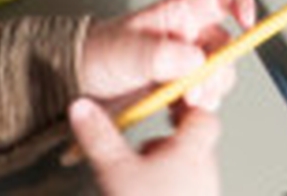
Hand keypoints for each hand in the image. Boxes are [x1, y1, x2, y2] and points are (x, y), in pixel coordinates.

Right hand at [66, 96, 220, 195]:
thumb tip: (81, 105)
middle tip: (140, 144)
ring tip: (136, 175)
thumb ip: (99, 136)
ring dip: (162, 166)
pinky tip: (143, 195)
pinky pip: (183, 190)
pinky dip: (165, 188)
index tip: (162, 100)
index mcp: (193, 150)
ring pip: (186, 168)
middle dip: (165, 140)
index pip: (202, 114)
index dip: (183, 104)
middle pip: (193, 141)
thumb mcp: (115, 170)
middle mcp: (205, 171)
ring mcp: (203, 194)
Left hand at [77, 0, 254, 105]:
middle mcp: (185, 37)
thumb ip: (158, 53)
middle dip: (216, 70)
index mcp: (177, 14)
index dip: (240, 3)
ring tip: (182, 103)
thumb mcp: (123, 50)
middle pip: (225, 46)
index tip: (249, 22)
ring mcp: (183, 65)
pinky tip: (177, 113)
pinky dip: (196, 110)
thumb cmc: (95, 54)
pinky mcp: (178, 90)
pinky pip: (202, 99)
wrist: (76, 86)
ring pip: (217, 76)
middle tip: (193, 89)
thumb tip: (194, 59)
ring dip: (207, 93)